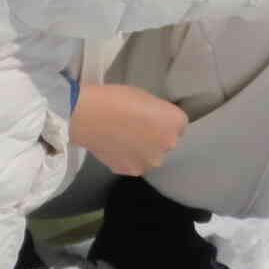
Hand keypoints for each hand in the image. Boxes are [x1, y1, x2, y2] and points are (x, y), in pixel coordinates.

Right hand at [69, 83, 186, 175]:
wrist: (90, 116)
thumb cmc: (118, 98)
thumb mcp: (146, 98)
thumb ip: (158, 114)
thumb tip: (155, 124)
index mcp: (176, 123)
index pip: (177, 124)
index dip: (163, 120)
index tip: (150, 116)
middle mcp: (169, 145)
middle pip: (165, 142)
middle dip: (154, 137)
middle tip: (134, 128)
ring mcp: (150, 161)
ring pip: (150, 156)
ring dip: (141, 151)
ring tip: (122, 139)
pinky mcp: (132, 171)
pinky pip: (133, 164)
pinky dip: (125, 158)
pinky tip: (114, 146)